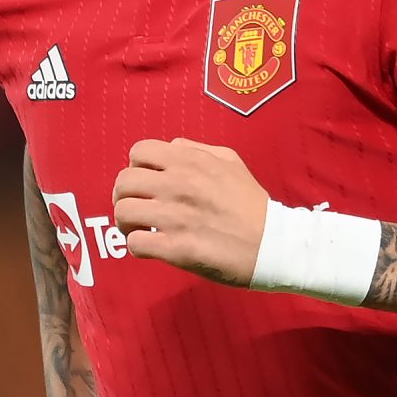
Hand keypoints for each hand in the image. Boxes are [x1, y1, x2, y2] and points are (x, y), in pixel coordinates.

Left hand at [111, 137, 268, 286]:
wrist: (273, 244)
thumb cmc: (252, 204)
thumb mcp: (231, 162)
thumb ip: (198, 150)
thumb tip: (172, 148)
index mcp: (189, 161)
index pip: (138, 152)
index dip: (136, 167)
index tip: (147, 183)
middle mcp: (178, 184)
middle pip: (123, 182)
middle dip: (124, 196)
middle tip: (137, 209)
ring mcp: (175, 217)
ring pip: (123, 212)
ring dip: (126, 223)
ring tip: (140, 230)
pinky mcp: (176, 248)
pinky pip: (135, 243)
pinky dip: (137, 246)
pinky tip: (151, 247)